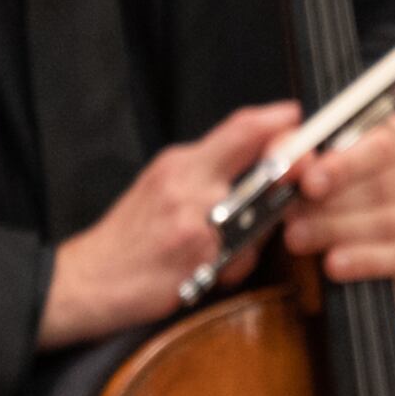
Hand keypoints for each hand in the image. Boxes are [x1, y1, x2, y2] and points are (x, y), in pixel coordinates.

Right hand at [39, 103, 296, 344]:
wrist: (90, 278)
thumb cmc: (128, 235)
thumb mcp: (158, 184)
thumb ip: (203, 169)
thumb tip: (251, 155)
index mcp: (179, 162)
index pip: (240, 129)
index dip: (277, 121)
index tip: (296, 117)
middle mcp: (189, 185)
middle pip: (265, 167)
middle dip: (293, 170)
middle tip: (305, 174)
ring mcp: (197, 222)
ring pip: (262, 217)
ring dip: (260, 230)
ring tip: (231, 243)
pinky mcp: (201, 259)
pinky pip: (244, 257)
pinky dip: (238, 264)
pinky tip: (212, 269)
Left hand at [278, 109, 394, 286]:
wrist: (350, 216)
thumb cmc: (329, 174)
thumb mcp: (309, 150)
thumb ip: (293, 146)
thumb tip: (289, 164)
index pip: (382, 144)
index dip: (344, 165)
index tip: (309, 183)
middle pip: (382, 186)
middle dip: (330, 204)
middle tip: (291, 217)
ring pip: (387, 222)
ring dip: (336, 231)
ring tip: (297, 238)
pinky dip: (362, 261)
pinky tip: (334, 264)